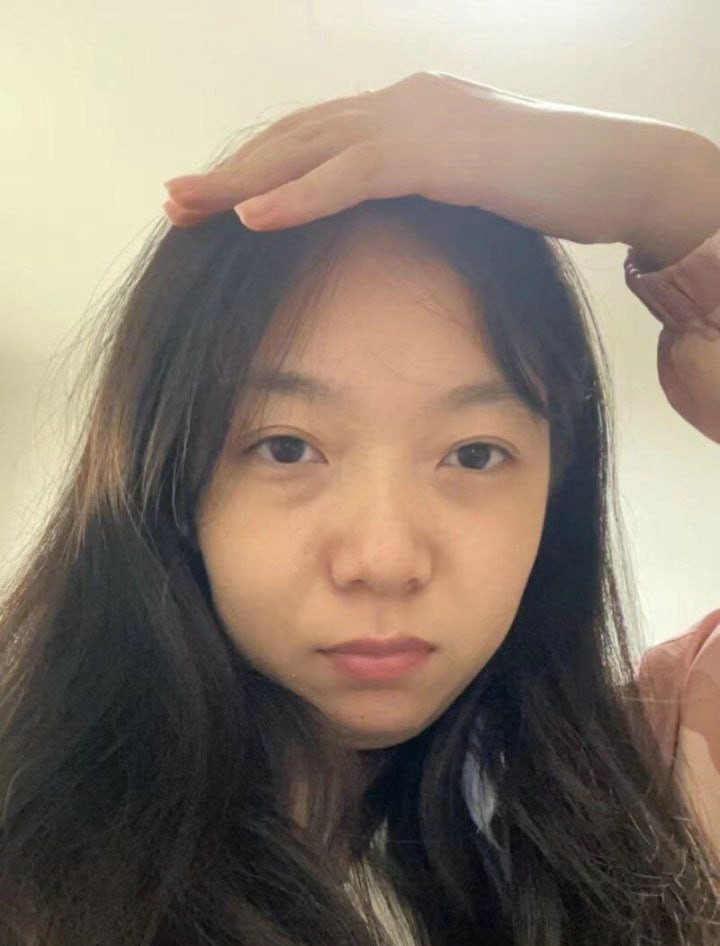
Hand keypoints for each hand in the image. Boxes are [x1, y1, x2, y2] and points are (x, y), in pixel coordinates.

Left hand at [162, 70, 693, 250]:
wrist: (622, 172)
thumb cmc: (556, 189)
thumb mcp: (474, 189)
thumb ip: (425, 195)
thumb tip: (390, 230)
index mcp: (408, 113)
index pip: (315, 137)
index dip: (259, 166)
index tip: (210, 200)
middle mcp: (405, 103)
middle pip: (296, 136)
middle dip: (231, 171)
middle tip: (173, 202)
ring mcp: (422, 118)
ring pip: (311, 147)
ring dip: (243, 180)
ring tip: (188, 211)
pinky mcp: (441, 149)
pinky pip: (355, 173)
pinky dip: (300, 196)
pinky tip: (253, 218)